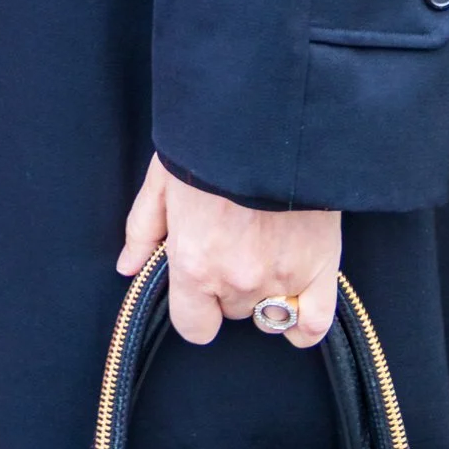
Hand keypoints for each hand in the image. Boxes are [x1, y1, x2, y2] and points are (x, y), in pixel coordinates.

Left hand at [118, 155, 339, 346]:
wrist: (270, 122)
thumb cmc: (208, 146)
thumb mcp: (161, 181)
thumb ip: (143, 231)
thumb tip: (129, 268)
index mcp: (194, 264)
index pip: (193, 326)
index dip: (194, 309)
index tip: (198, 285)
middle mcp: (237, 281)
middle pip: (230, 311)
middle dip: (227, 286)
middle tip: (231, 245)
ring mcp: (281, 279)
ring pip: (267, 314)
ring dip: (263, 294)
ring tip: (262, 257)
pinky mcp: (320, 270)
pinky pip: (312, 325)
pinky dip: (304, 324)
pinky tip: (295, 305)